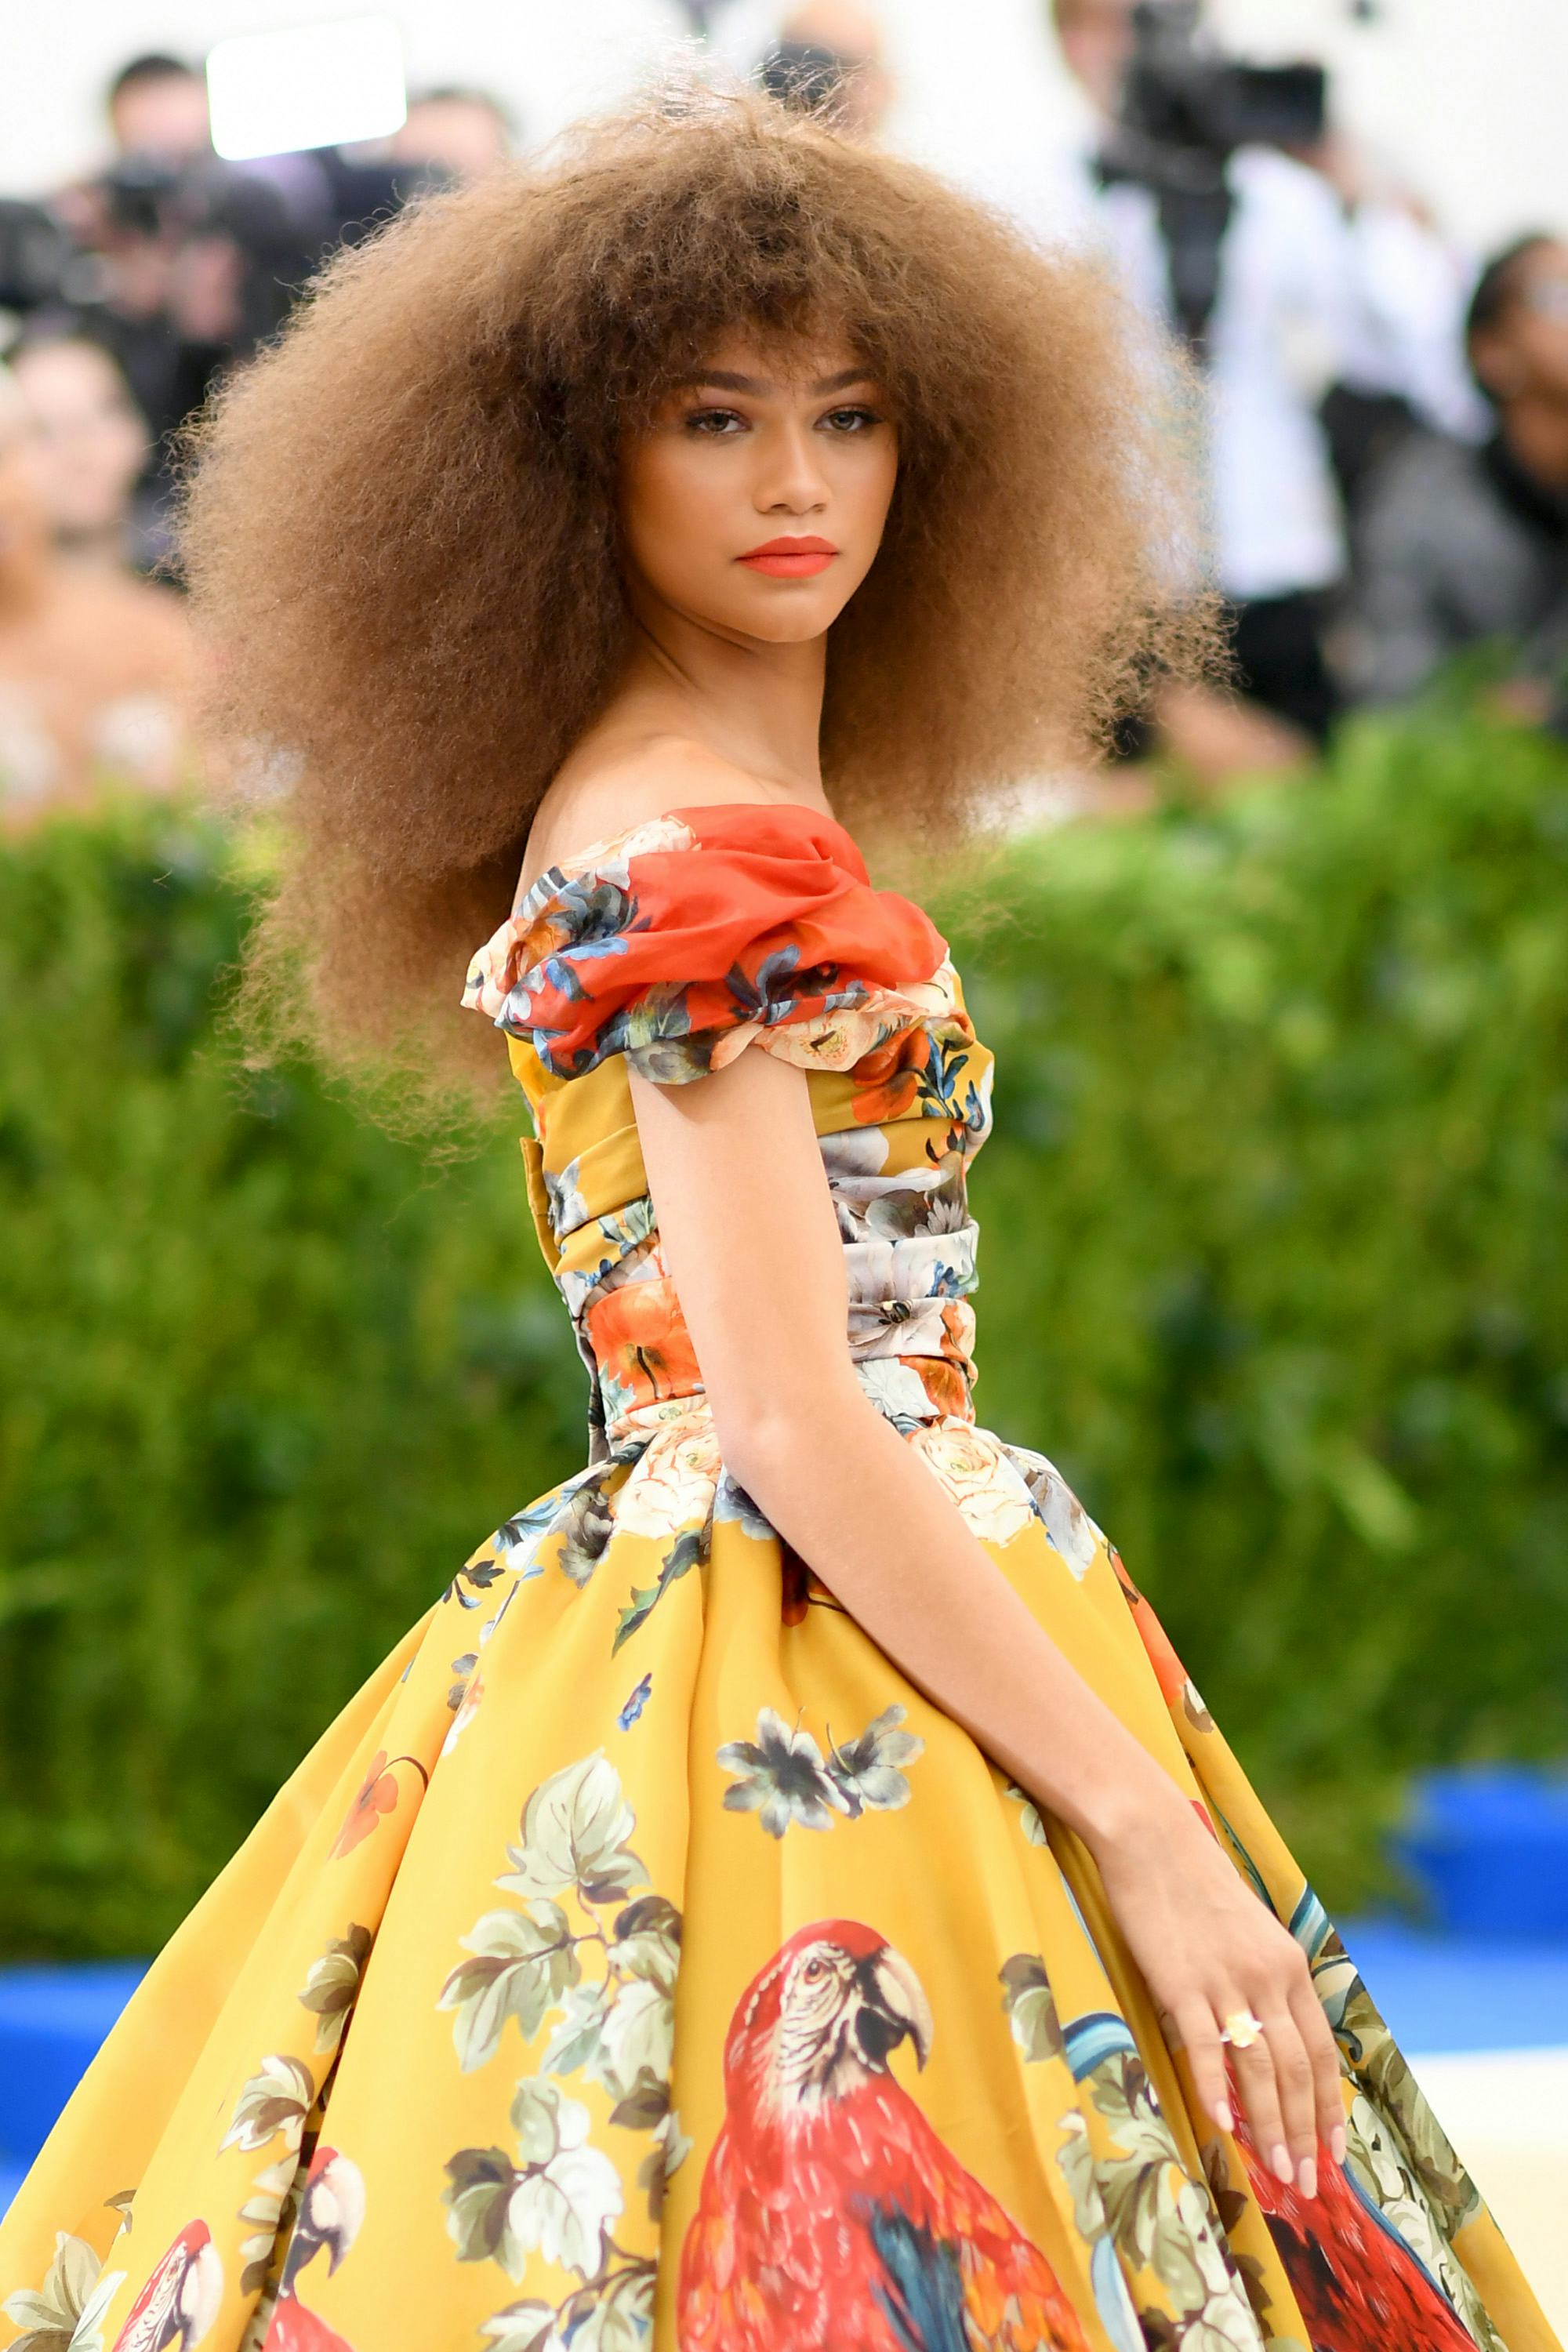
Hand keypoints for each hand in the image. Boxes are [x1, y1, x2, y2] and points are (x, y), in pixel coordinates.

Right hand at [1091, 1797, 1345, 2196]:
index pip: (1319, 2053)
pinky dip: (1213, 2090)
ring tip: (1276, 2174)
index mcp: (1290, 1964)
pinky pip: (1204, 2047)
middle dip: (1303, 2134)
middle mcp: (1268, 1976)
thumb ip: (1265, 1982)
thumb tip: (1270, 2039)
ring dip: (1270, 2128)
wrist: (1151, 1836)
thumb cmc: (1195, 1885)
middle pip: (1295, 2071)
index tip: (1332, 2152)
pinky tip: (1219, 2126)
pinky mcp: (1181, 1981)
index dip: (1327, 2107)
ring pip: (1259, 2069)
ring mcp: (1225, 1980)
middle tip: (1305, 2184)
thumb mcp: (1249, 1931)